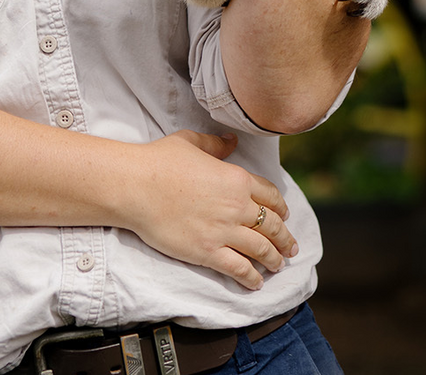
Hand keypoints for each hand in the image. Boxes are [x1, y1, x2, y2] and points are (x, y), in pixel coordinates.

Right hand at [118, 130, 299, 289]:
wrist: (135, 186)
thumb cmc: (159, 161)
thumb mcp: (191, 142)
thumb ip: (216, 145)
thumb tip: (232, 141)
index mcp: (237, 179)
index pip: (271, 196)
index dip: (281, 208)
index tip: (285, 217)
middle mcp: (237, 206)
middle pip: (273, 225)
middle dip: (285, 239)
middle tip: (291, 248)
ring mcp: (224, 231)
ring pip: (261, 249)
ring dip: (274, 259)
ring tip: (278, 266)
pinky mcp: (207, 252)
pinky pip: (239, 268)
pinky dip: (252, 277)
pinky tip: (256, 283)